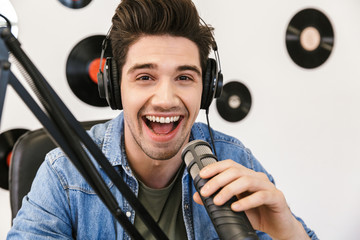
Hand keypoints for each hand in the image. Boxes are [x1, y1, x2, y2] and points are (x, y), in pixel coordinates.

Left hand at [192, 159, 309, 239]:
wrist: (279, 227)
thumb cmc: (257, 214)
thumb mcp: (233, 207)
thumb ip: (217, 199)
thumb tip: (197, 195)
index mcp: (247, 176)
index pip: (230, 165)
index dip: (215, 167)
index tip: (201, 175)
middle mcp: (257, 177)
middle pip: (236, 171)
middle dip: (218, 180)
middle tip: (206, 192)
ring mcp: (268, 186)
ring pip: (246, 181)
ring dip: (229, 190)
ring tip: (218, 201)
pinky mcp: (276, 197)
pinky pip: (260, 196)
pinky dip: (246, 202)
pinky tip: (236, 207)